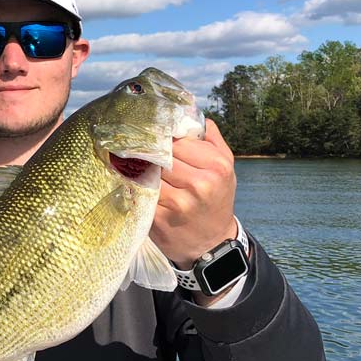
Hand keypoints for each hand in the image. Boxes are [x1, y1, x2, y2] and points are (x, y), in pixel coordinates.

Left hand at [150, 118, 237, 269]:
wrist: (211, 245)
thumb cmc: (216, 200)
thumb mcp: (225, 169)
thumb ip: (212, 140)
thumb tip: (194, 115)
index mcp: (216, 167)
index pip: (179, 141)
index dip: (165, 140)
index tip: (155, 138)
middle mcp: (200, 184)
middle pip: (162, 155)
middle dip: (151, 153)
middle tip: (140, 150)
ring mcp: (178, 202)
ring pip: (148, 172)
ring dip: (140, 169)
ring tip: (136, 166)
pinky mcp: (159, 218)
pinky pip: (140, 192)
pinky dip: (135, 186)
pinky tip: (135, 183)